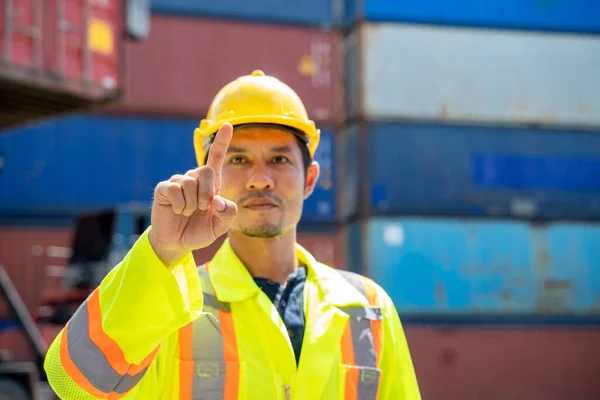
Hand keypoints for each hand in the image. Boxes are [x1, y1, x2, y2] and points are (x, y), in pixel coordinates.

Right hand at [148, 123, 237, 265]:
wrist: (177, 243)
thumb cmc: (199, 231)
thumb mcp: (220, 226)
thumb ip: (227, 214)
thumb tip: (217, 201)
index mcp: (211, 184)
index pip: (216, 158)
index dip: (222, 141)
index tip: (227, 125)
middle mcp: (194, 178)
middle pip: (206, 170)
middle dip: (208, 193)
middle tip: (203, 208)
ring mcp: (178, 182)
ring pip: (191, 182)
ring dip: (193, 203)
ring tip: (188, 212)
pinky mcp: (164, 189)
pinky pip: (175, 189)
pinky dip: (180, 205)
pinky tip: (177, 211)